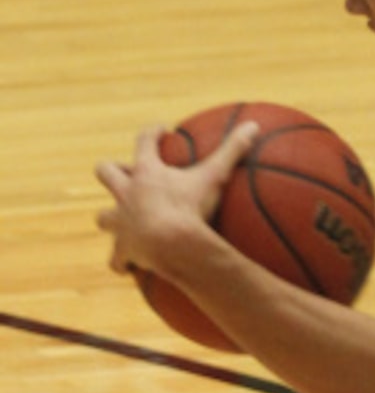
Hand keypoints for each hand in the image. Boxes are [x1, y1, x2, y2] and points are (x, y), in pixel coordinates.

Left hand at [95, 119, 258, 276]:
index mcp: (146, 172)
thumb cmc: (191, 208)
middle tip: (124, 173)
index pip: (144, 142)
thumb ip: (232, 151)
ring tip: (122, 223)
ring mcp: (122, 223)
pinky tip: (128, 267)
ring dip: (110, 219)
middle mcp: (126, 194)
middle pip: (105, 173)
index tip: (160, 131)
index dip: (152, 134)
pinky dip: (121, 262)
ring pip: (103, 218)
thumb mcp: (214, 176)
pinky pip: (117, 259)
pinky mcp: (124, 250)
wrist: (171, 244)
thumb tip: (253, 125)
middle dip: (111, 171)